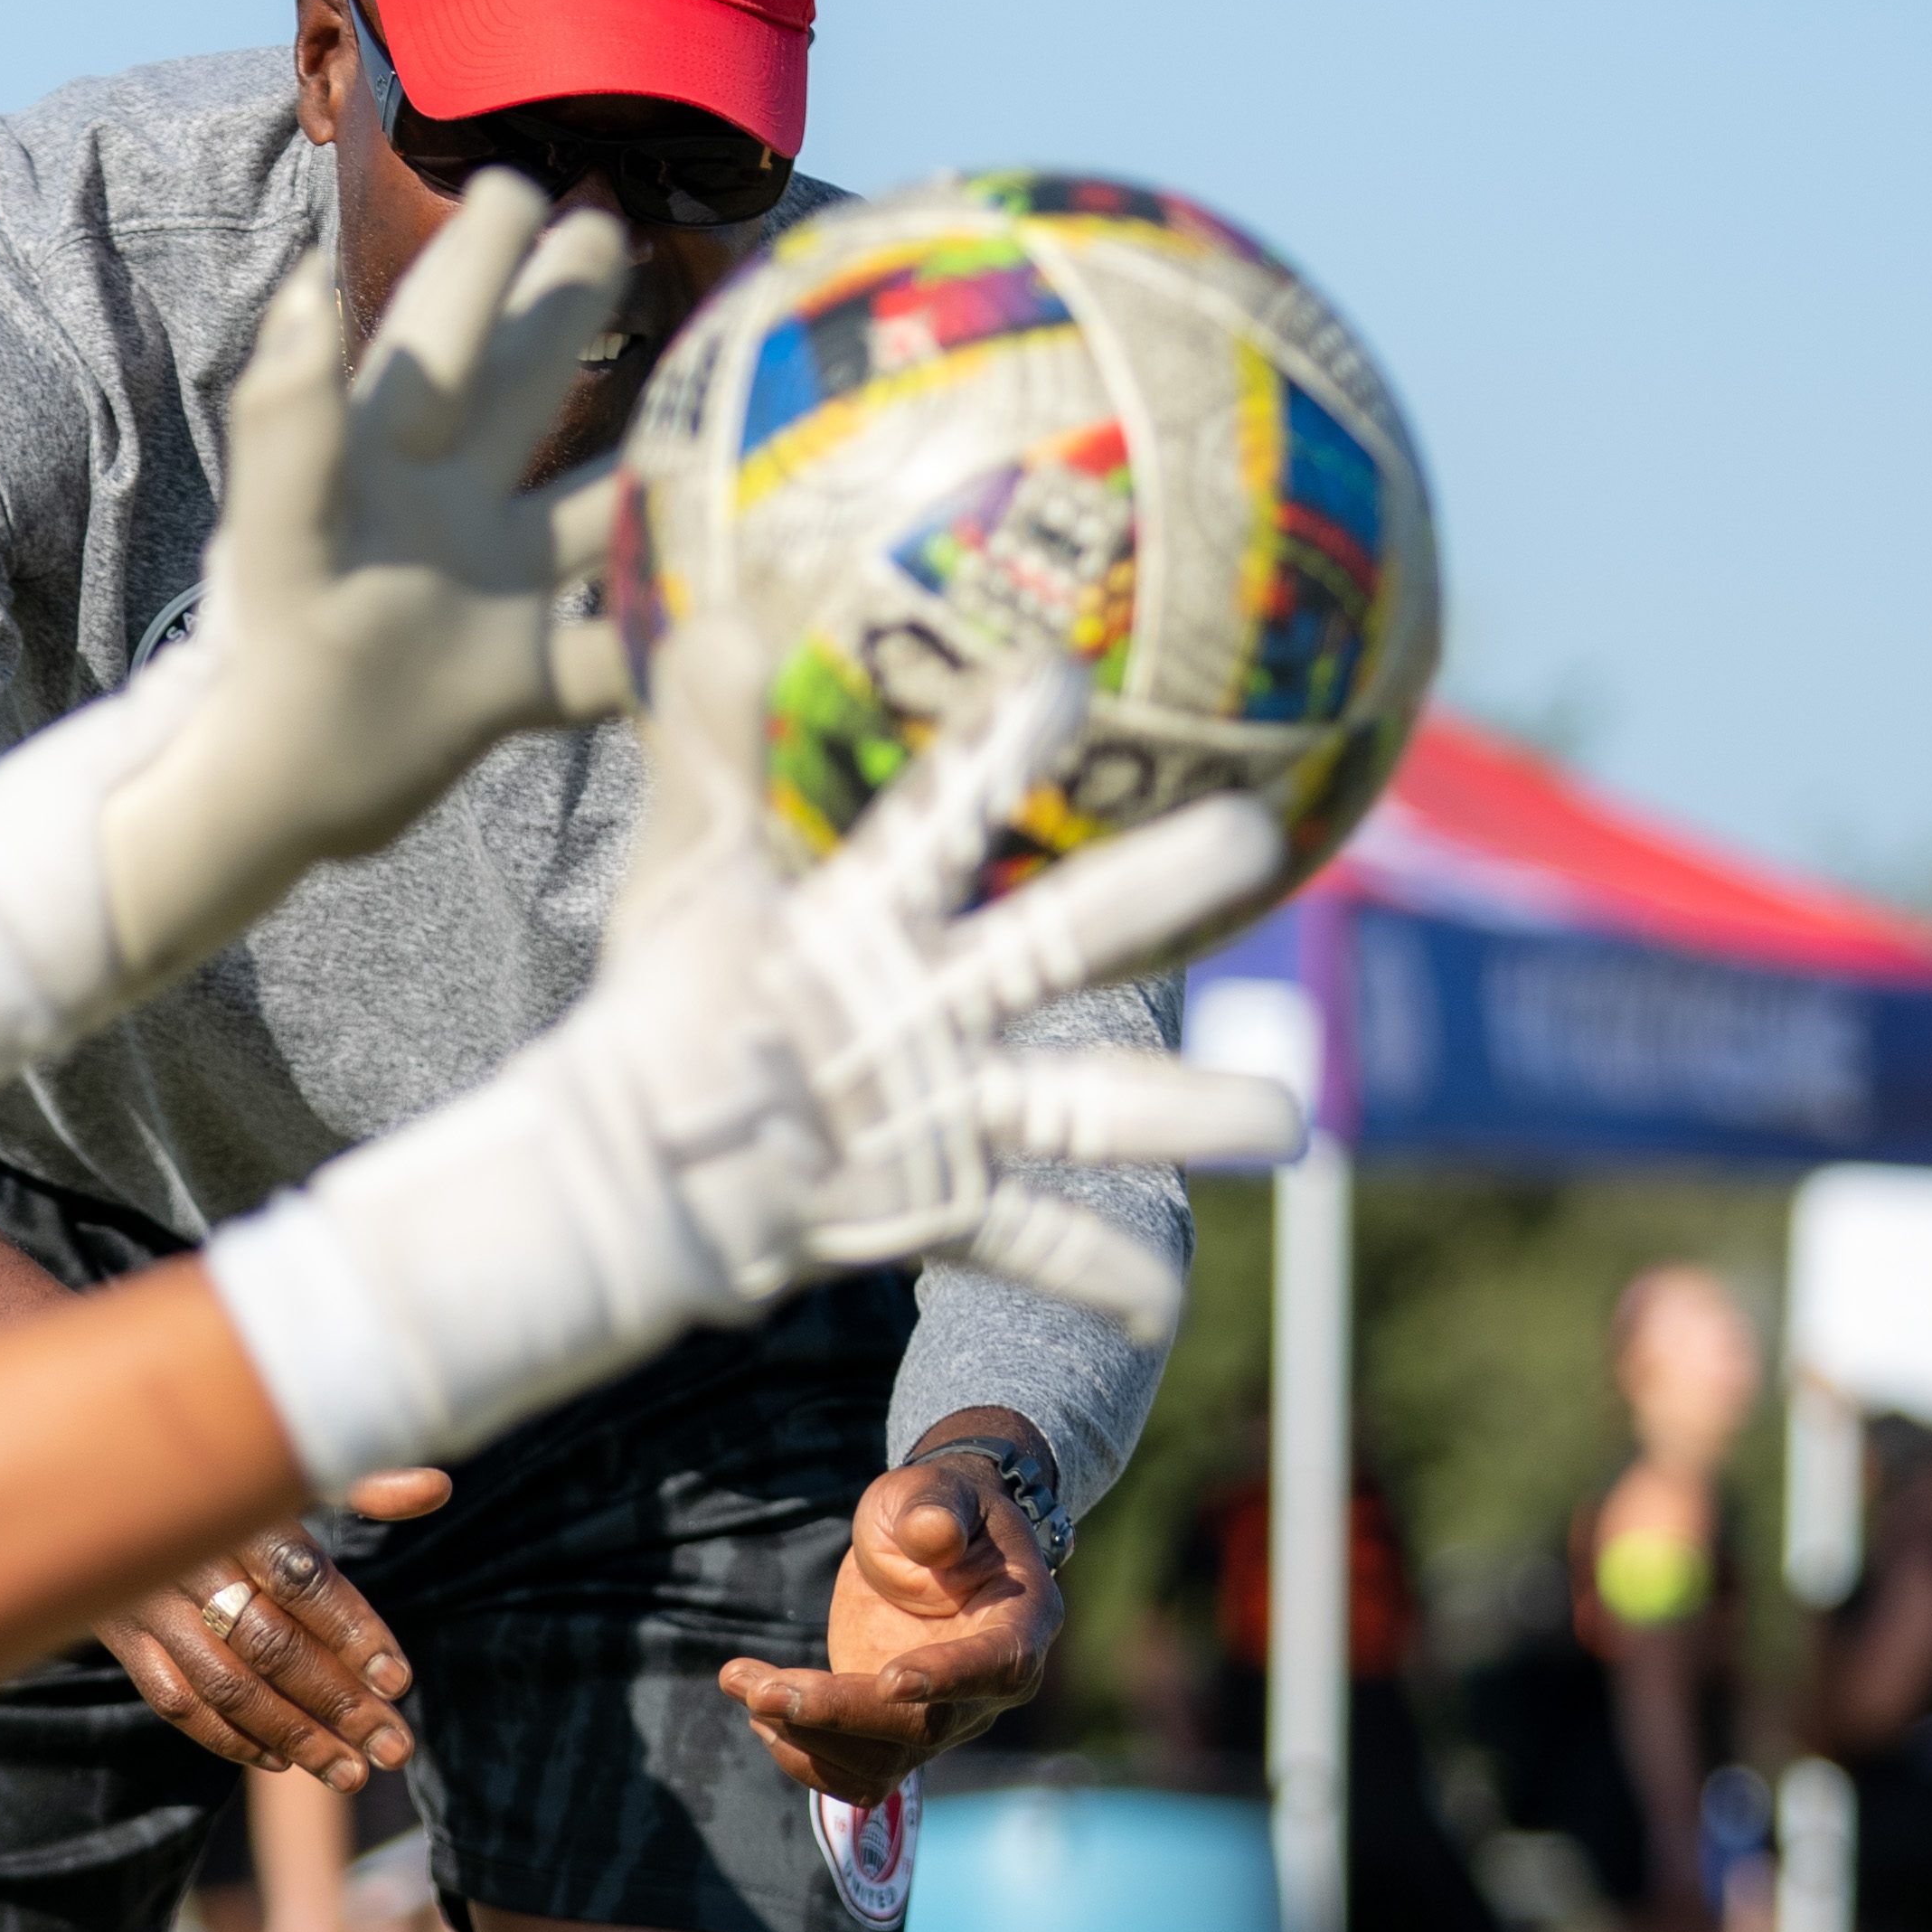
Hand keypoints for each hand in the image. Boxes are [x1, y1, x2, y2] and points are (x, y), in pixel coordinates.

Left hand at [0, 172, 631, 1080]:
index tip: (519, 181)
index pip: (445, 326)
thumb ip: (293, 415)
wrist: (268, 795)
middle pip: (524, 385)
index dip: (483, 254)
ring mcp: (494, 588)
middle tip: (610, 228)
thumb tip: (310, 283)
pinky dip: (672, 629)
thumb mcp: (279, 528)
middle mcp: (451, 505)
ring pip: (592, 502)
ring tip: (717, 395)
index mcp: (392, 452)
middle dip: (565, 310)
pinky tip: (743, 605)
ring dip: (653, 455)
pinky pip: (616, 642)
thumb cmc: (266, 656)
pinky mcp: (522, 677)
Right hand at [102, 1481, 451, 1782]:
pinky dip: (228, 1738)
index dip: (353, 1631)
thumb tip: (437, 1489)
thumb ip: (361, 1484)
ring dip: (293, 1736)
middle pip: (271, 1645)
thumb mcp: (284, 1471)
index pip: (303, 1579)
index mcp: (239, 1512)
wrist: (97, 1478)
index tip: (399, 1681)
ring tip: (350, 1772)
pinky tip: (280, 1760)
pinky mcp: (124, 1639)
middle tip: (395, 1749)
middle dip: (339, 1703)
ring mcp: (150, 1604)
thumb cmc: (218, 1476)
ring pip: (225, 1686)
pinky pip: (175, 1702)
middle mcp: (191, 1560)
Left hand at [196, 653, 1324, 1494]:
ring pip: (1089, 1101)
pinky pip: (1035, 1244)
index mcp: (879, 912)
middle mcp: (940, 999)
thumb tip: (719, 619)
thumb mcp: (682, 882)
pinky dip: (1100, 1279)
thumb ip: (705, 758)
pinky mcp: (936, 1203)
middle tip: (1257, 840)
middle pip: (1068, 937)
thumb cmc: (666, 1005)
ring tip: (1291, 1124)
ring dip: (1189, 1113)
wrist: (640, 1156)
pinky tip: (1166, 1312)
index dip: (1002, 747)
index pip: (952, 811)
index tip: (1063, 676)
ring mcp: (951, 1103)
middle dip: (1158, 891)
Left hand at [720, 1448, 1061, 1807]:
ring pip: (881, 1763)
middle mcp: (990, 1689)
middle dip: (836, 1713)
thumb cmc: (936, 1507)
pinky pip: (856, 1777)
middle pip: (922, 1729)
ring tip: (743, 1682)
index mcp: (1021, 1622)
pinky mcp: (895, 1735)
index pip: (998, 1666)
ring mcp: (944, 1720)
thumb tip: (931, 1538)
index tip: (888, 1679)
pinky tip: (758, 1707)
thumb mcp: (934, 1489)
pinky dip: (802, 1756)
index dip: (947, 1678)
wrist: (923, 1541)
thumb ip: (935, 1509)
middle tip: (759, 1689)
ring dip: (804, 1736)